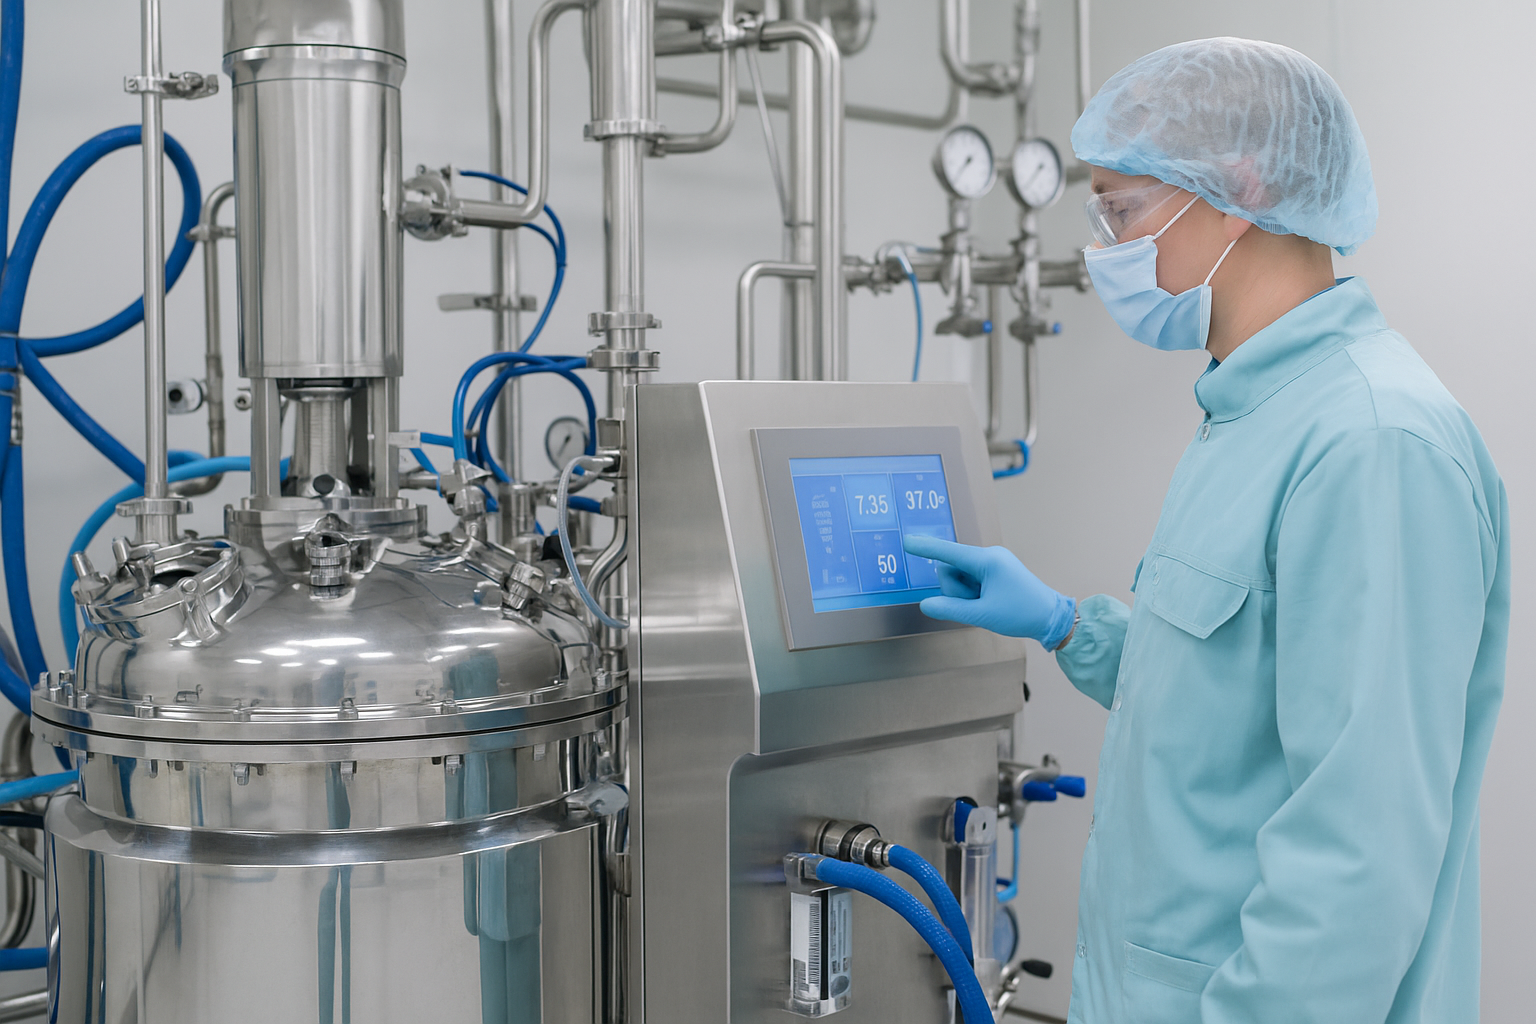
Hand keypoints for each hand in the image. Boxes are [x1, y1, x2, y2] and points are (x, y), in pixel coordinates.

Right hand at [902, 535, 1075, 647]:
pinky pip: (970, 578)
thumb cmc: (1022, 614)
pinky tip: (989, 601)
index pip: (949, 553)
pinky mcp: (995, 569)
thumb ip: (951, 609)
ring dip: (965, 593)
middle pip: (951, 569)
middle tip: (978, 605)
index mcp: (988, 561)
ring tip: (987, 605)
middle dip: (956, 590)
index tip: (907, 542)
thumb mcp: (983, 615)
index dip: (926, 548)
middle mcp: (990, 555)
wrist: (1051, 617)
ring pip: (959, 575)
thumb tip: (926, 605)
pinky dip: (973, 592)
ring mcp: (993, 561)